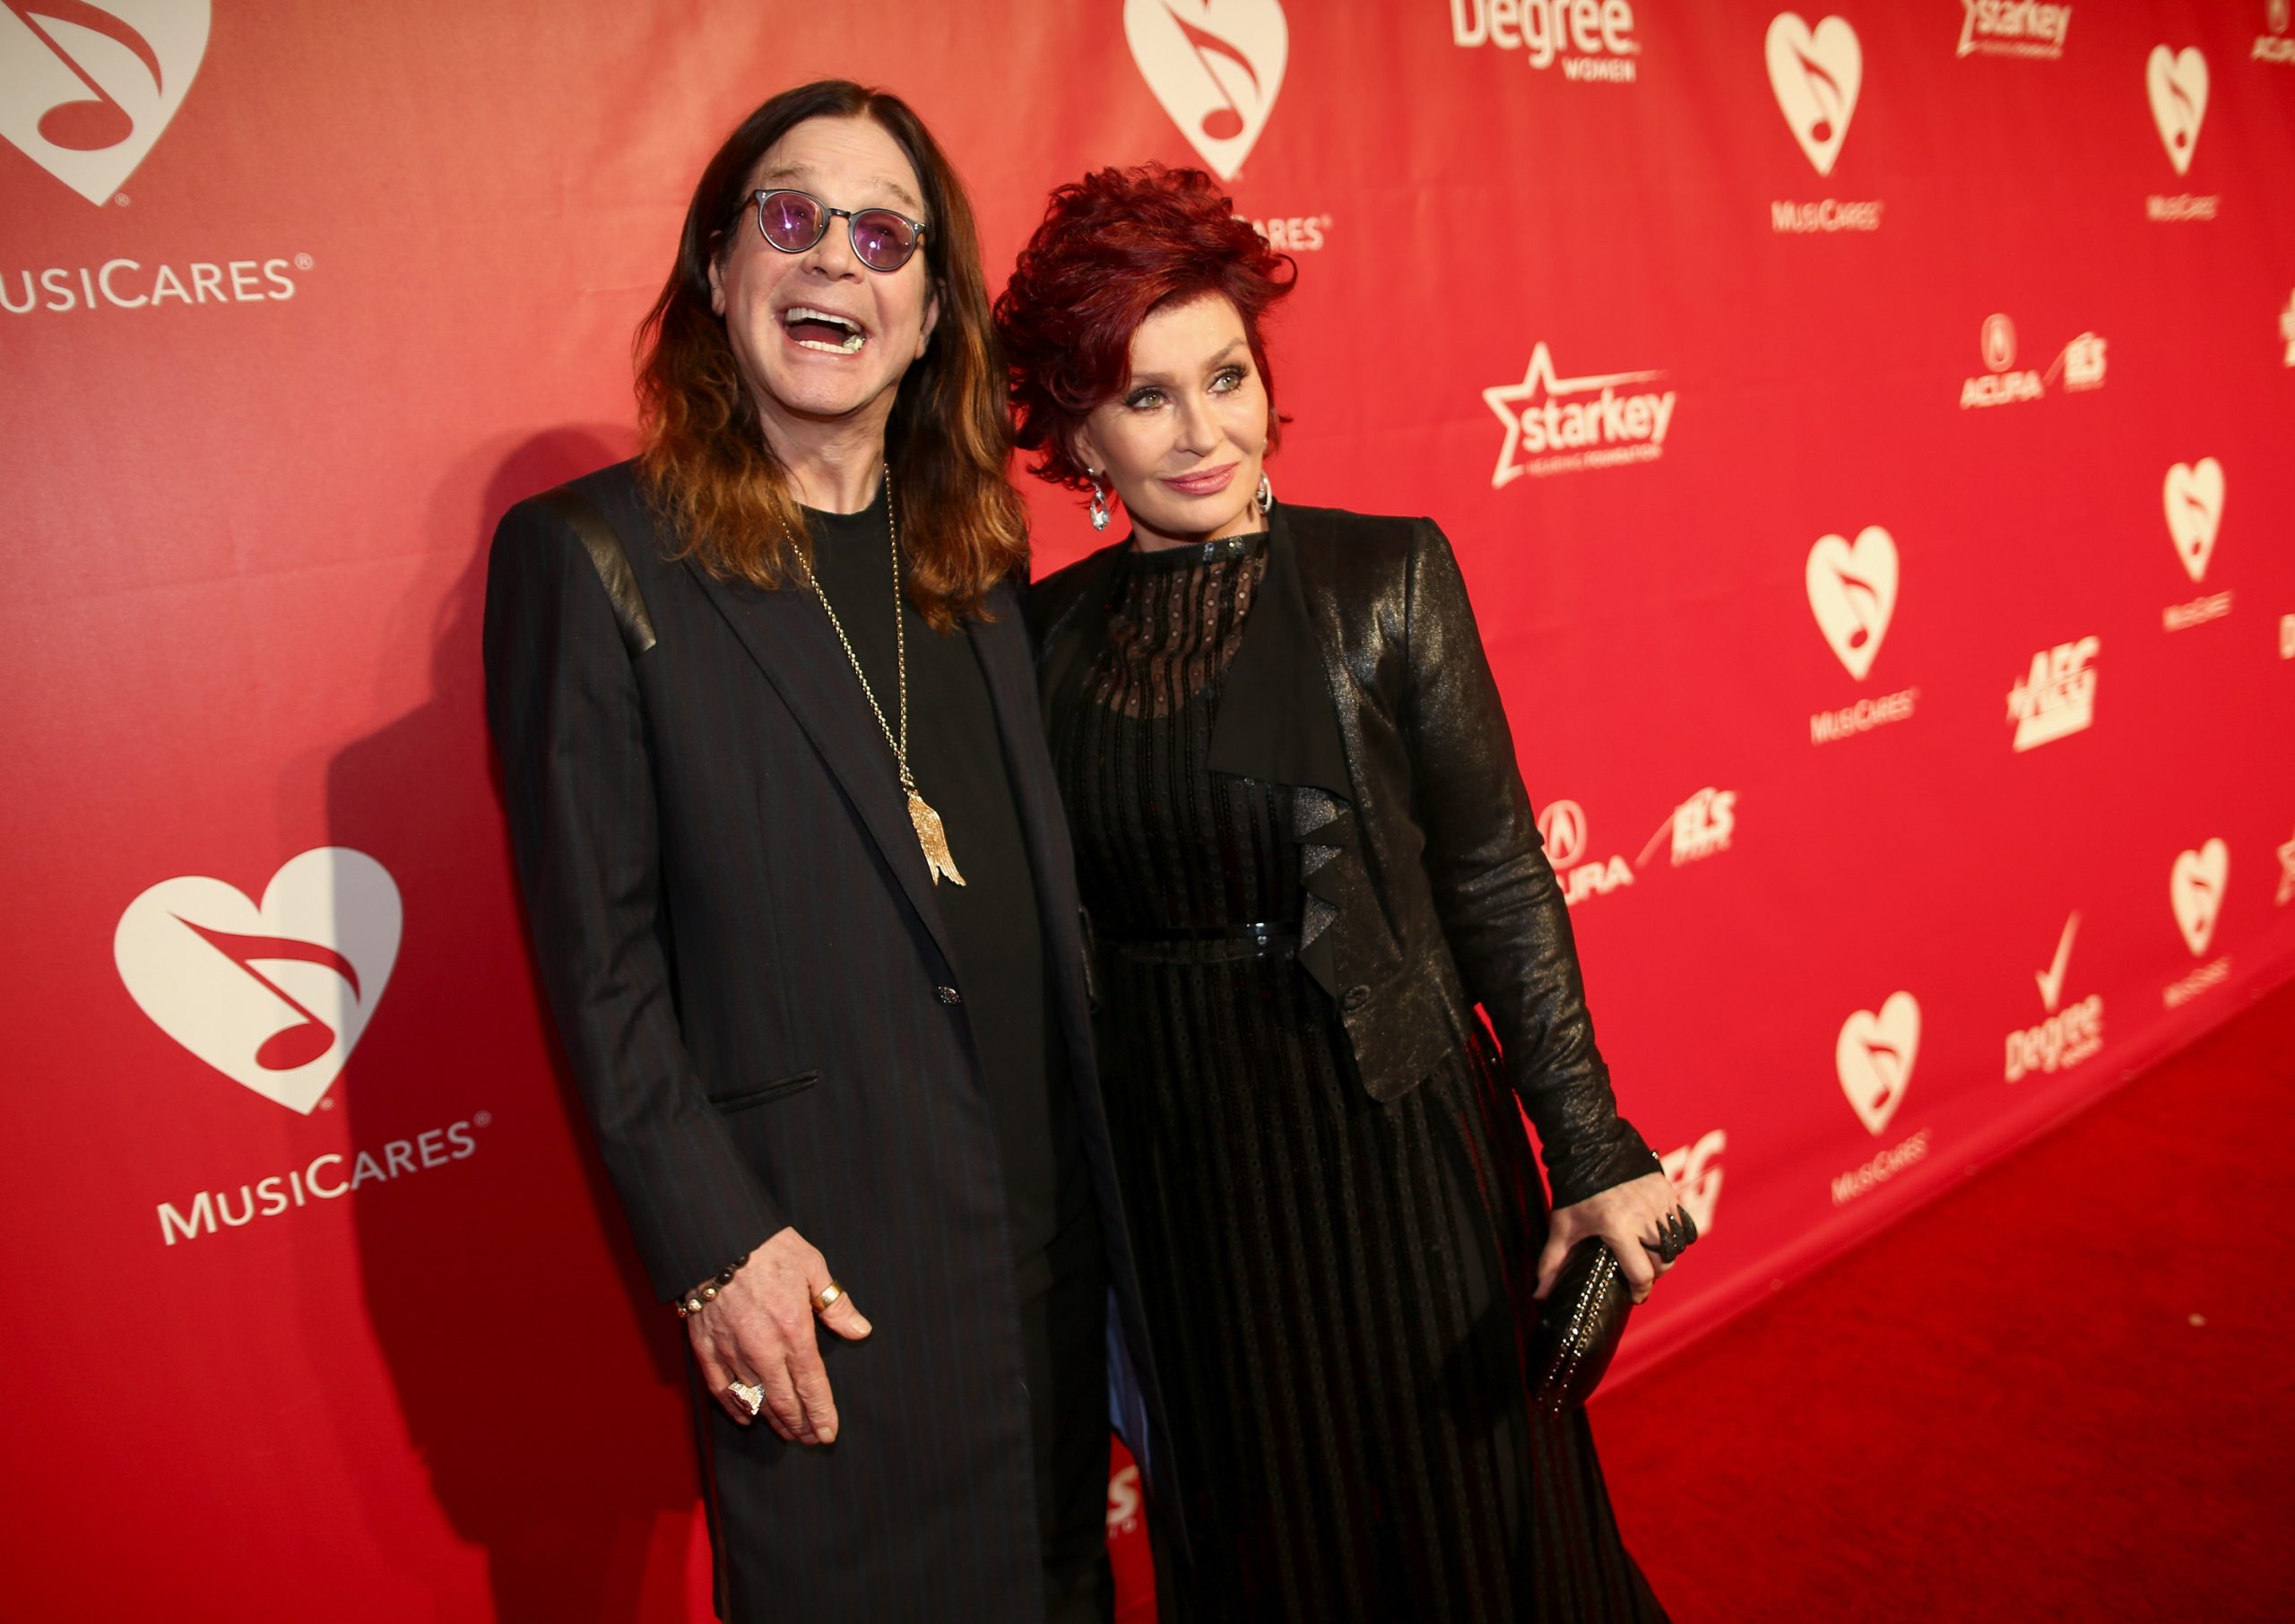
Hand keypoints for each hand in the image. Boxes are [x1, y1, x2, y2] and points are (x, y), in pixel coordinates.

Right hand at [686, 1226, 872, 1442]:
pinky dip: (735, 1407)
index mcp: (793, 1330)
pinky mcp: (706, 1349)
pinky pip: (721, 1389)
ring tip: (788, 1433)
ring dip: (773, 1420)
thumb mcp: (813, 1268)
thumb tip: (860, 1331)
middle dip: (801, 1425)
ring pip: (755, 1400)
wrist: (715, 1238)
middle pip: (784, 1401)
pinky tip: (747, 1417)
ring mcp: (731, 1352)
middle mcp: (762, 1349)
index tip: (829, 1433)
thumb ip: (836, 1306)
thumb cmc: (768, 1248)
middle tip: (812, 1440)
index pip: (811, 1385)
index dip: (821, 1413)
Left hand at [1534, 1171, 1690, 1305]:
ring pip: (1676, 1244)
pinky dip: (1675, 1234)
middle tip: (1640, 1274)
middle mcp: (1644, 1218)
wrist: (1589, 1146)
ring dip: (1666, 1254)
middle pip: (1665, 1262)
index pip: (1642, 1274)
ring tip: (1650, 1256)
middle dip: (1654, 1274)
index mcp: (1619, 1229)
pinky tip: (1660, 1236)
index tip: (1634, 1295)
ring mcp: (1659, 1203)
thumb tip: (1539, 1294)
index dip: (1640, 1290)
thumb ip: (1551, 1263)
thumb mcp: (1562, 1227)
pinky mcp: (1667, 1191)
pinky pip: (1682, 1222)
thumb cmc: (1574, 1189)